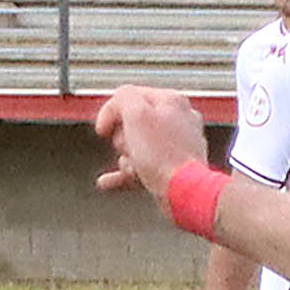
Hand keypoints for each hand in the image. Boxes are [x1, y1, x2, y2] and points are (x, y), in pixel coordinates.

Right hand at [94, 85, 208, 193]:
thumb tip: (117, 103)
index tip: (103, 130)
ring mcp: (179, 145)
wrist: (185, 192)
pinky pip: (146, 166)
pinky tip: (109, 181)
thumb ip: (123, 97)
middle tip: (129, 148)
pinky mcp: (175, 168)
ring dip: (127, 159)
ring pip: (138, 146)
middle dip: (123, 139)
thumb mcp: (136, 114)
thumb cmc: (163, 155)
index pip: (129, 96)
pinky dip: (128, 173)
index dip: (110, 113)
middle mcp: (179, 119)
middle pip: (132, 123)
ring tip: (132, 168)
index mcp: (171, 100)